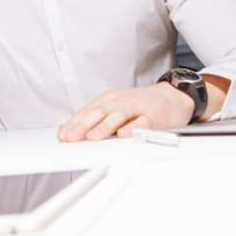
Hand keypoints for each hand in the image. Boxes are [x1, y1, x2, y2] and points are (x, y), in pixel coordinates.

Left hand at [58, 83, 194, 141]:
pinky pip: (142, 123)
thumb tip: (67, 130)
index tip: (62, 136)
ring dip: (104, 127)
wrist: (172, 97)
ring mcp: (137, 108)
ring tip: (92, 137)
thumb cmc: (140, 106)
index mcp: (109, 101)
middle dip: (83, 126)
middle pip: (99, 113)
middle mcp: (120, 103)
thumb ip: (94, 119)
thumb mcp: (114, 108)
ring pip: (118, 117)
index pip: (88, 112)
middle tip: (71, 138)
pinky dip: (133, 129)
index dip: (74, 124)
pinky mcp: (154, 116)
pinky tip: (125, 135)